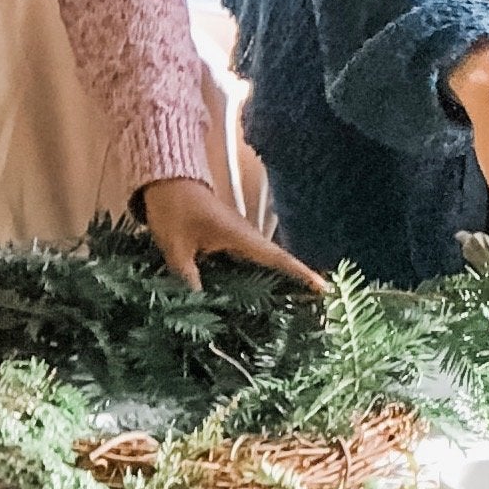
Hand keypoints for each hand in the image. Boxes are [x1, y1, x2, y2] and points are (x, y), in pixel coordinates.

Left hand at [139, 175, 323, 293]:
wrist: (165, 178)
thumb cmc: (174, 208)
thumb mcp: (176, 246)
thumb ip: (188, 278)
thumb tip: (196, 309)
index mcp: (239, 236)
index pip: (276, 257)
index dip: (300, 273)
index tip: (323, 289)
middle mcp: (244, 237)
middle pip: (276, 263)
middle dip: (295, 283)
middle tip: (314, 310)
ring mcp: (236, 238)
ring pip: (261, 264)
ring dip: (277, 282)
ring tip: (293, 309)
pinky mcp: (226, 240)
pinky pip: (246, 263)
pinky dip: (255, 278)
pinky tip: (252, 299)